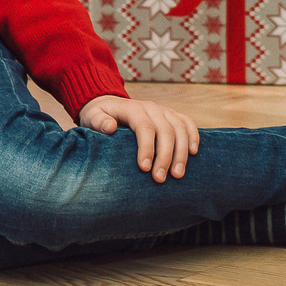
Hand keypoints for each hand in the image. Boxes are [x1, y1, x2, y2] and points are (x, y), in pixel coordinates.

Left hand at [77, 94, 200, 181]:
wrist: (110, 105)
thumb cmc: (100, 116)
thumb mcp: (92, 117)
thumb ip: (99, 121)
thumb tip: (110, 127)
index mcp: (132, 108)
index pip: (144, 127)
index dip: (146, 147)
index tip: (144, 168)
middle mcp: (151, 108)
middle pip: (165, 130)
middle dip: (165, 156)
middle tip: (160, 179)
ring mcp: (164, 111)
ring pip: (180, 129)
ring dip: (181, 152)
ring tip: (178, 174)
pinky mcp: (172, 115)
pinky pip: (188, 123)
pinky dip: (193, 136)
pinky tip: (193, 153)